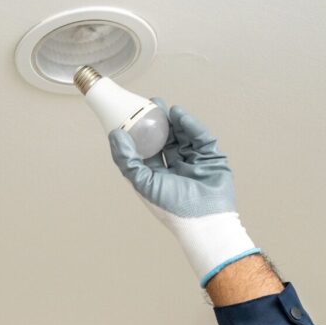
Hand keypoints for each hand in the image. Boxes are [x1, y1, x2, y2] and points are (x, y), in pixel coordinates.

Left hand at [108, 98, 260, 287]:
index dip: (140, 134)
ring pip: (182, 137)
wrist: (205, 220)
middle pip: (165, 140)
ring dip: (174, 122)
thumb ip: (127, 160)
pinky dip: (191, 126)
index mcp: (156, 178)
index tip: (133, 116)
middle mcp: (174, 169)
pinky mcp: (211, 158)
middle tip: (151, 104)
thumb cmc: (172, 208)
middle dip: (158, 123)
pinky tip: (179, 115)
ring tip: (165, 108)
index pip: (146, 151)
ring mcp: (193, 163)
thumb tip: (115, 135)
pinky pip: (200, 138)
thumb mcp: (143, 183)